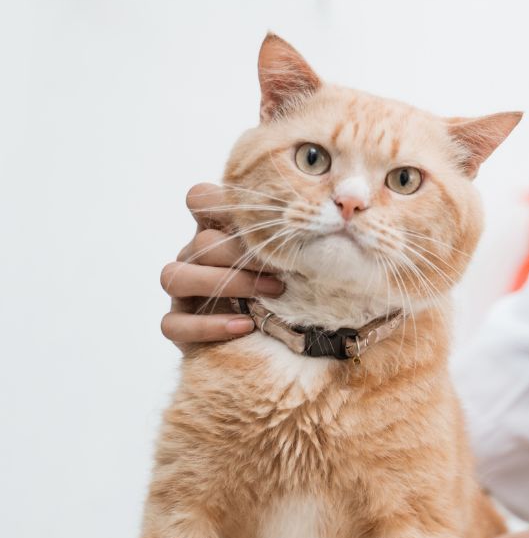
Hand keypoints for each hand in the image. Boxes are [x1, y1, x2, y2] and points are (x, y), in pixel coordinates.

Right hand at [159, 183, 285, 349]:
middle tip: (284, 270)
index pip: (199, 199)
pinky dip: (208, 325)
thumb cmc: (292, 287)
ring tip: (271, 294)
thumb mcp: (297, 257)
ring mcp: (184, 290)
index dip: (215, 200)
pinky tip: (244, 325)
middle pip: (201, 243)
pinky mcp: (178, 324)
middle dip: (242, 255)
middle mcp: (196, 257)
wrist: (280, 338)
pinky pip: (173, 323)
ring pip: (176, 276)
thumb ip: (301, 235)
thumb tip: (345, 207)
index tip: (250, 213)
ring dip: (225, 283)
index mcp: (219, 232)